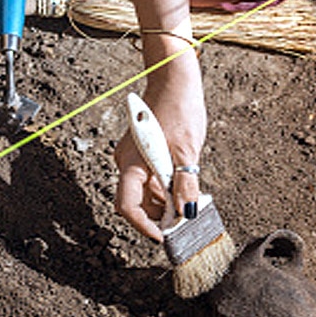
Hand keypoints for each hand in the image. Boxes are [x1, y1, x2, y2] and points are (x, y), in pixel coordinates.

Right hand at [113, 56, 205, 240]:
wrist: (174, 80)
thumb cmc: (178, 109)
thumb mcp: (186, 151)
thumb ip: (185, 184)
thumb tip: (187, 213)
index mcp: (131, 163)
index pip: (127, 206)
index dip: (143, 226)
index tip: (163, 237)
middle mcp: (127, 162)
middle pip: (136, 202)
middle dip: (158, 216)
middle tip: (184, 222)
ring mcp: (134, 158)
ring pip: (145, 192)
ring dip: (164, 203)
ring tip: (188, 205)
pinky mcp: (144, 153)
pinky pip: (151, 179)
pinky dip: (165, 189)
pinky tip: (183, 189)